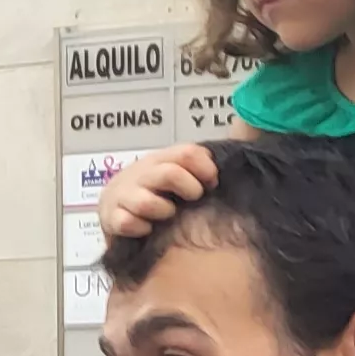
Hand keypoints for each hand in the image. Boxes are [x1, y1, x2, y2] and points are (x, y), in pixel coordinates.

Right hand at [97, 142, 219, 241]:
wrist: (112, 212)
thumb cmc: (152, 193)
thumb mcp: (176, 172)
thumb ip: (202, 159)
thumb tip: (243, 126)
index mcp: (160, 159)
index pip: (187, 153)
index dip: (205, 169)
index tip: (211, 183)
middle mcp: (140, 173)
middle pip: (170, 173)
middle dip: (188, 189)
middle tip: (192, 198)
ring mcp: (123, 196)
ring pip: (147, 203)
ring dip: (163, 211)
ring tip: (165, 215)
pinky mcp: (112, 219)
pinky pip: (128, 223)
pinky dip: (140, 228)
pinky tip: (146, 229)